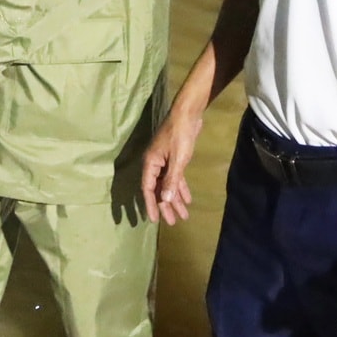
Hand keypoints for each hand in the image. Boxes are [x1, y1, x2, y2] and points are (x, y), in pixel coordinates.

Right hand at [140, 107, 203, 225]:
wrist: (188, 114)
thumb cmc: (180, 135)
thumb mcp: (178, 159)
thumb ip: (172, 180)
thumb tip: (165, 200)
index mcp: (150, 164)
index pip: (148, 189)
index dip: (151, 205)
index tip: (154, 220)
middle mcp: (155, 164)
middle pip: (159, 189)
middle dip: (166, 206)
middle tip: (172, 223)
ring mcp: (165, 161)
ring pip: (168, 185)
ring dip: (175, 199)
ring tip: (183, 216)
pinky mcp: (175, 158)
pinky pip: (176, 177)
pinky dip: (181, 187)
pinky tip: (188, 199)